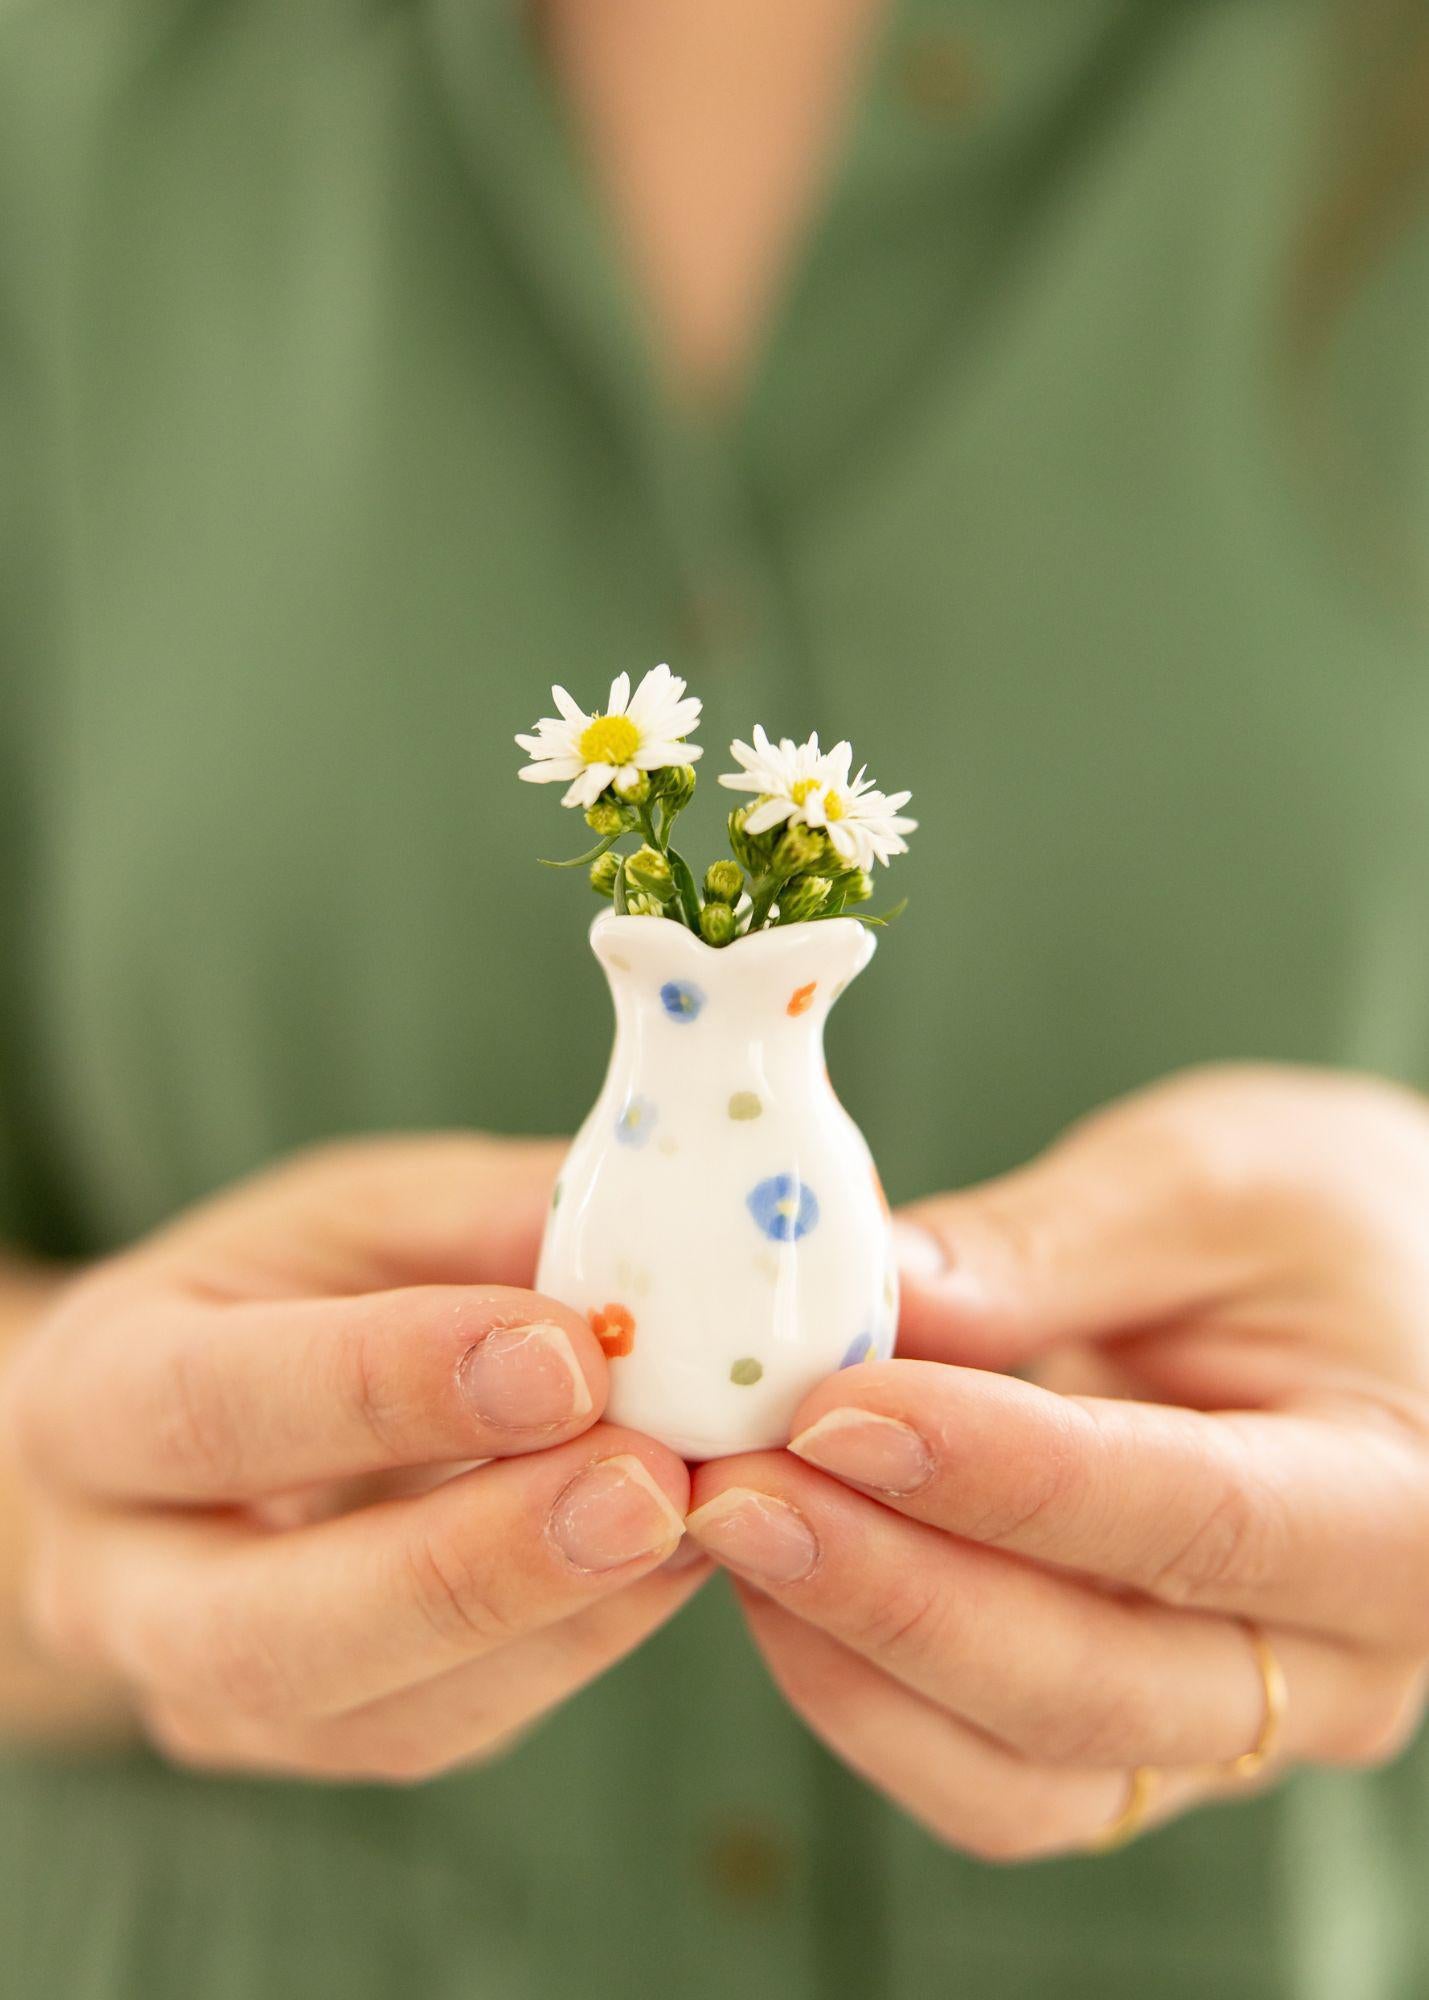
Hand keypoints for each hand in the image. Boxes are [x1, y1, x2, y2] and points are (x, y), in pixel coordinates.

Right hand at [5, 1137, 697, 1779]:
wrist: (202, 1436)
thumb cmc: (289, 1295)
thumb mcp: (360, 1217)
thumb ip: (486, 1224)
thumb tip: (659, 1249)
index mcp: (97, 1391)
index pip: (220, 1405)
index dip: (392, 1384)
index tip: (570, 1354)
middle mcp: (114, 1574)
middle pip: (262, 1627)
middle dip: (472, 1565)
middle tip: (648, 1488)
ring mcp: (202, 1687)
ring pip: (369, 1718)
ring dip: (551, 1624)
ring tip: (689, 1519)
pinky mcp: (312, 1742)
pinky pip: (445, 1730)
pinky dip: (574, 1648)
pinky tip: (671, 1564)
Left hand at [685, 1067, 1428, 1858]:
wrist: (1385, 1299)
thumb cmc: (1323, 1221)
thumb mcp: (1214, 1183)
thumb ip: (1046, 1248)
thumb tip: (863, 1297)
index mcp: (1404, 1507)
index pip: (1194, 1517)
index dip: (1003, 1475)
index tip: (838, 1408)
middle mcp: (1335, 1662)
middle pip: (1094, 1685)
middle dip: (891, 1590)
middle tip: (736, 1489)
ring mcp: (1234, 1723)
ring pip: (1023, 1770)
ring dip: (856, 1657)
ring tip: (731, 1524)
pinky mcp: (1138, 1735)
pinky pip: (988, 1771)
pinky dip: (864, 1691)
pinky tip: (777, 1575)